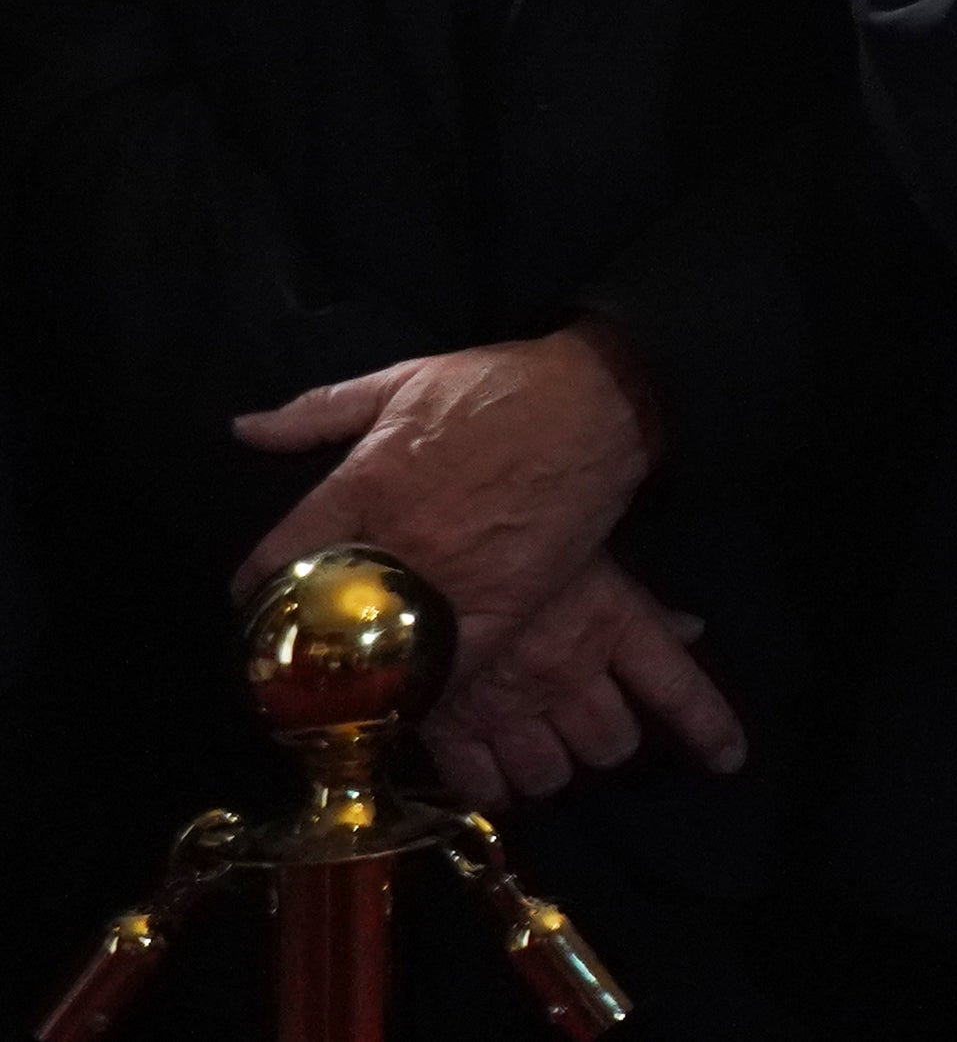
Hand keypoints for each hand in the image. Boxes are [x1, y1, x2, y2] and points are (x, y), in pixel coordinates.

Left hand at [233, 326, 658, 662]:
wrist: (597, 401)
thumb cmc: (498, 387)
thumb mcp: (402, 380)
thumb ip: (319, 410)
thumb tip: (244, 429)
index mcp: (362, 485)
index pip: (278, 557)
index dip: (253, 589)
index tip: (255, 602)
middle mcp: (398, 540)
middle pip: (324, 613)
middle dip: (302, 637)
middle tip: (294, 652)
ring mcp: (453, 577)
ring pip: (383, 647)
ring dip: (359, 668)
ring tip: (342, 683)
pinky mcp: (505, 604)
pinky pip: (454, 663)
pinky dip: (429, 682)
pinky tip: (412, 691)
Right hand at [410, 556, 742, 806]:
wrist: (410, 551)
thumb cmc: (506, 538)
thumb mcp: (588, 557)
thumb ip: (642, 607)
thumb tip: (692, 629)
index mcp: (611, 625)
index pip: (679, 688)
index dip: (709, 729)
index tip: (729, 761)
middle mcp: (568, 677)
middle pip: (612, 745)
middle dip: (607, 743)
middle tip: (589, 730)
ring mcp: (511, 710)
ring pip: (553, 775)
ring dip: (551, 769)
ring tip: (540, 750)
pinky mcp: (453, 730)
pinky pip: (485, 789)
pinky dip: (493, 791)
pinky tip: (494, 779)